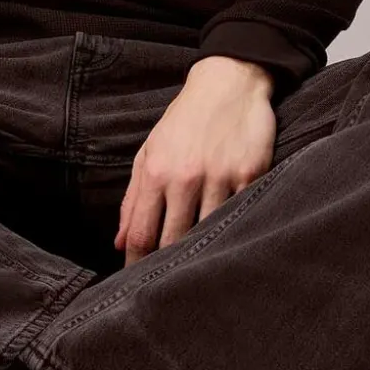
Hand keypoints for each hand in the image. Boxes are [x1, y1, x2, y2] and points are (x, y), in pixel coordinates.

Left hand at [113, 56, 276, 266]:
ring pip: (207, 235)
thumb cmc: (185, 121)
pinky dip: (232, 233)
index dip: (135, 265)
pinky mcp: (251, 176)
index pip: (140, 233)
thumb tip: (118, 242)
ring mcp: (220, 178)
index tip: (135, 284)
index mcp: (156, 171)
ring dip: (201, 254)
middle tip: (165, 287)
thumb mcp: (149, 152)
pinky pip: (240, 217)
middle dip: (166, 267)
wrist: (228, 83)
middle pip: (172, 242)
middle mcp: (186, 177)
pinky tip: (228, 243)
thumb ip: (133, 197)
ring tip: (196, 271)